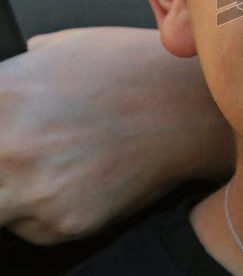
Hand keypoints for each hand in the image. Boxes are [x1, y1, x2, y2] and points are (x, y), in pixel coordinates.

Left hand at [0, 27, 233, 242]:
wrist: (191, 105)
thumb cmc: (128, 68)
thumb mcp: (59, 48)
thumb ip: (15, 71)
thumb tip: (10, 76)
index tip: (3, 144)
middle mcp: (6, 144)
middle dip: (2, 166)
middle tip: (26, 155)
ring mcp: (33, 189)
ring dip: (11, 194)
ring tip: (52, 164)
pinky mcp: (64, 222)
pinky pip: (31, 227)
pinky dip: (43, 211)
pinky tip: (79, 179)